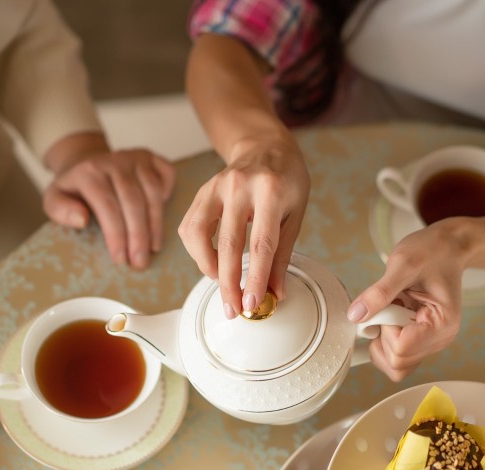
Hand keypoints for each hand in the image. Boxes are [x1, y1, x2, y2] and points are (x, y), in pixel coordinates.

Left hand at [44, 143, 175, 269]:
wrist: (86, 161)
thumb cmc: (74, 189)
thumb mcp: (54, 198)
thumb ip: (59, 209)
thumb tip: (81, 219)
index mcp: (89, 171)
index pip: (107, 205)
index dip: (116, 233)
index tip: (120, 258)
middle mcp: (115, 161)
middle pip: (133, 201)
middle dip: (138, 235)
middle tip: (140, 262)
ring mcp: (136, 157)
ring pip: (153, 192)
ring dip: (155, 224)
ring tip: (154, 248)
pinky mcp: (151, 157)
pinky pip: (167, 174)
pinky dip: (169, 194)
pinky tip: (161, 217)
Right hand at [178, 133, 308, 318]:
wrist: (265, 146)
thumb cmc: (286, 180)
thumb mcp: (295, 214)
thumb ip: (283, 254)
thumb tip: (276, 293)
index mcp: (271, 191)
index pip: (261, 244)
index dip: (256, 277)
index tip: (252, 303)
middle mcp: (239, 187)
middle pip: (228, 245)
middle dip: (229, 284)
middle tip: (232, 309)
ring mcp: (215, 187)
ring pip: (199, 236)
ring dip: (208, 268)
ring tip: (223, 283)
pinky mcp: (201, 192)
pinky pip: (190, 227)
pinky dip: (197, 251)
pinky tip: (212, 261)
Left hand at [346, 225, 465, 380]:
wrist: (447, 246)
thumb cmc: (432, 251)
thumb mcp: (403, 264)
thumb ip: (379, 292)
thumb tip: (355, 316)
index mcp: (442, 325)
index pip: (401, 348)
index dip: (385, 327)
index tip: (390, 302)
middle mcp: (440, 339)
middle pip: (397, 361)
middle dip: (383, 334)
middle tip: (389, 304)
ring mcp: (430, 342)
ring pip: (395, 365)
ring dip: (382, 339)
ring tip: (392, 309)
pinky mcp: (420, 339)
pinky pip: (396, 355)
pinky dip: (385, 339)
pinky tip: (392, 315)